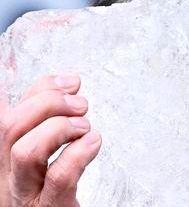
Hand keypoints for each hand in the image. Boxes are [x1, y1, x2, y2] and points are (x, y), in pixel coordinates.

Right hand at [0, 74, 100, 206]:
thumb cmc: (56, 195)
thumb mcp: (45, 156)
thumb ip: (51, 120)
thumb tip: (68, 82)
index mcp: (4, 158)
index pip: (3, 116)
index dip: (33, 90)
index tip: (68, 79)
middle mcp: (7, 176)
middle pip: (10, 127)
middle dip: (49, 103)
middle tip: (81, 104)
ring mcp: (25, 195)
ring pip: (25, 151)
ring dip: (60, 128)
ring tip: (84, 127)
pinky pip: (59, 177)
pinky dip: (79, 153)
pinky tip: (93, 143)